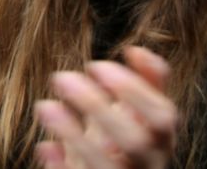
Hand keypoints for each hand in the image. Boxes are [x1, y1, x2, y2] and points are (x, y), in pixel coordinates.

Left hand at [35, 47, 176, 168]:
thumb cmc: (127, 144)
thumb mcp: (142, 114)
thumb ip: (145, 84)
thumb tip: (136, 50)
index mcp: (161, 141)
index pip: (162, 118)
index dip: (133, 91)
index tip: (96, 66)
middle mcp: (148, 165)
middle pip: (134, 142)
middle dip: (98, 107)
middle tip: (62, 77)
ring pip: (105, 166)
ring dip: (73, 135)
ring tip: (45, 106)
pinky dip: (62, 167)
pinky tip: (45, 146)